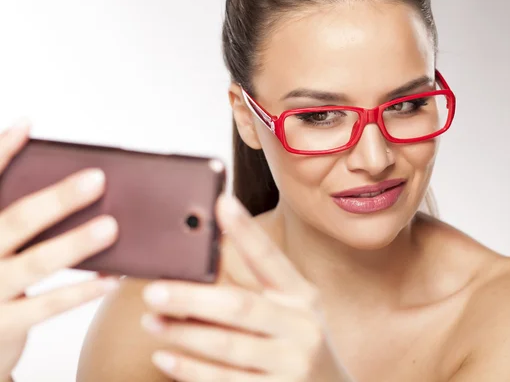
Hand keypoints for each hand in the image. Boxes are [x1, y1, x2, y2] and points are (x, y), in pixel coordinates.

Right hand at [0, 120, 119, 379]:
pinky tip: (111, 277)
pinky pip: (49, 305)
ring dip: (76, 244)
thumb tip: (66, 181)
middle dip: (58, 199)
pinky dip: (83, 290)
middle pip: (17, 220)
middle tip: (97, 179)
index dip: (0, 152)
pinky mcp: (4, 324)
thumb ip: (16, 218)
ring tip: (111, 227)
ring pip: (36, 263)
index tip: (26, 126)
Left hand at [141, 195, 353, 381]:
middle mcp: (302, 327)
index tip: (221, 202)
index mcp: (302, 296)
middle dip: (192, 297)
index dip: (246, 230)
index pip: (270, 258)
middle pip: (241, 306)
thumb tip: (201, 259)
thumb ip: (254, 288)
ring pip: (228, 346)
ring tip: (150, 321)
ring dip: (183, 334)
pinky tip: (164, 357)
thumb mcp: (289, 310)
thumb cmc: (295, 342)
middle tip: (154, 290)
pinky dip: (189, 369)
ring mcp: (292, 364)